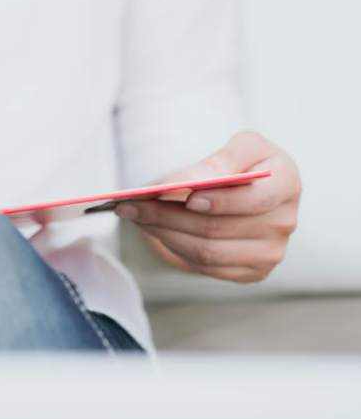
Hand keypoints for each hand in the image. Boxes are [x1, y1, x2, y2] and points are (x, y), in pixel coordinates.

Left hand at [115, 131, 301, 282]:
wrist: (248, 186)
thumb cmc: (242, 162)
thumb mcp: (239, 146)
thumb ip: (219, 161)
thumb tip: (189, 183)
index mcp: (287, 184)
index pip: (253, 200)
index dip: (219, 201)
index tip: (186, 197)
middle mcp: (284, 223)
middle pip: (218, 229)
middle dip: (168, 216)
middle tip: (131, 205)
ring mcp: (269, 252)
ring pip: (207, 252)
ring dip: (163, 234)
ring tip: (133, 216)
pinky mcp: (252, 271)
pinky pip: (206, 267)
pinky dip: (174, 248)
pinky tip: (151, 230)